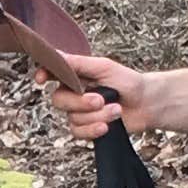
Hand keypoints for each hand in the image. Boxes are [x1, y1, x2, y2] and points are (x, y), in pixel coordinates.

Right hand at [35, 50, 154, 145]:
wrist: (146, 104)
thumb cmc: (128, 82)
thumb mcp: (104, 67)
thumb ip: (79, 63)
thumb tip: (56, 55)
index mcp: (75, 75)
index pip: (51, 73)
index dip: (42, 75)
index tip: (41, 79)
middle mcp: (73, 93)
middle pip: (59, 100)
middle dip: (81, 103)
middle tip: (101, 100)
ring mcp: (78, 112)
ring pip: (72, 118)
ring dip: (97, 116)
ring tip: (116, 110)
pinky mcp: (86, 128)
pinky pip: (79, 133)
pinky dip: (93, 130)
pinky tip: (107, 127)